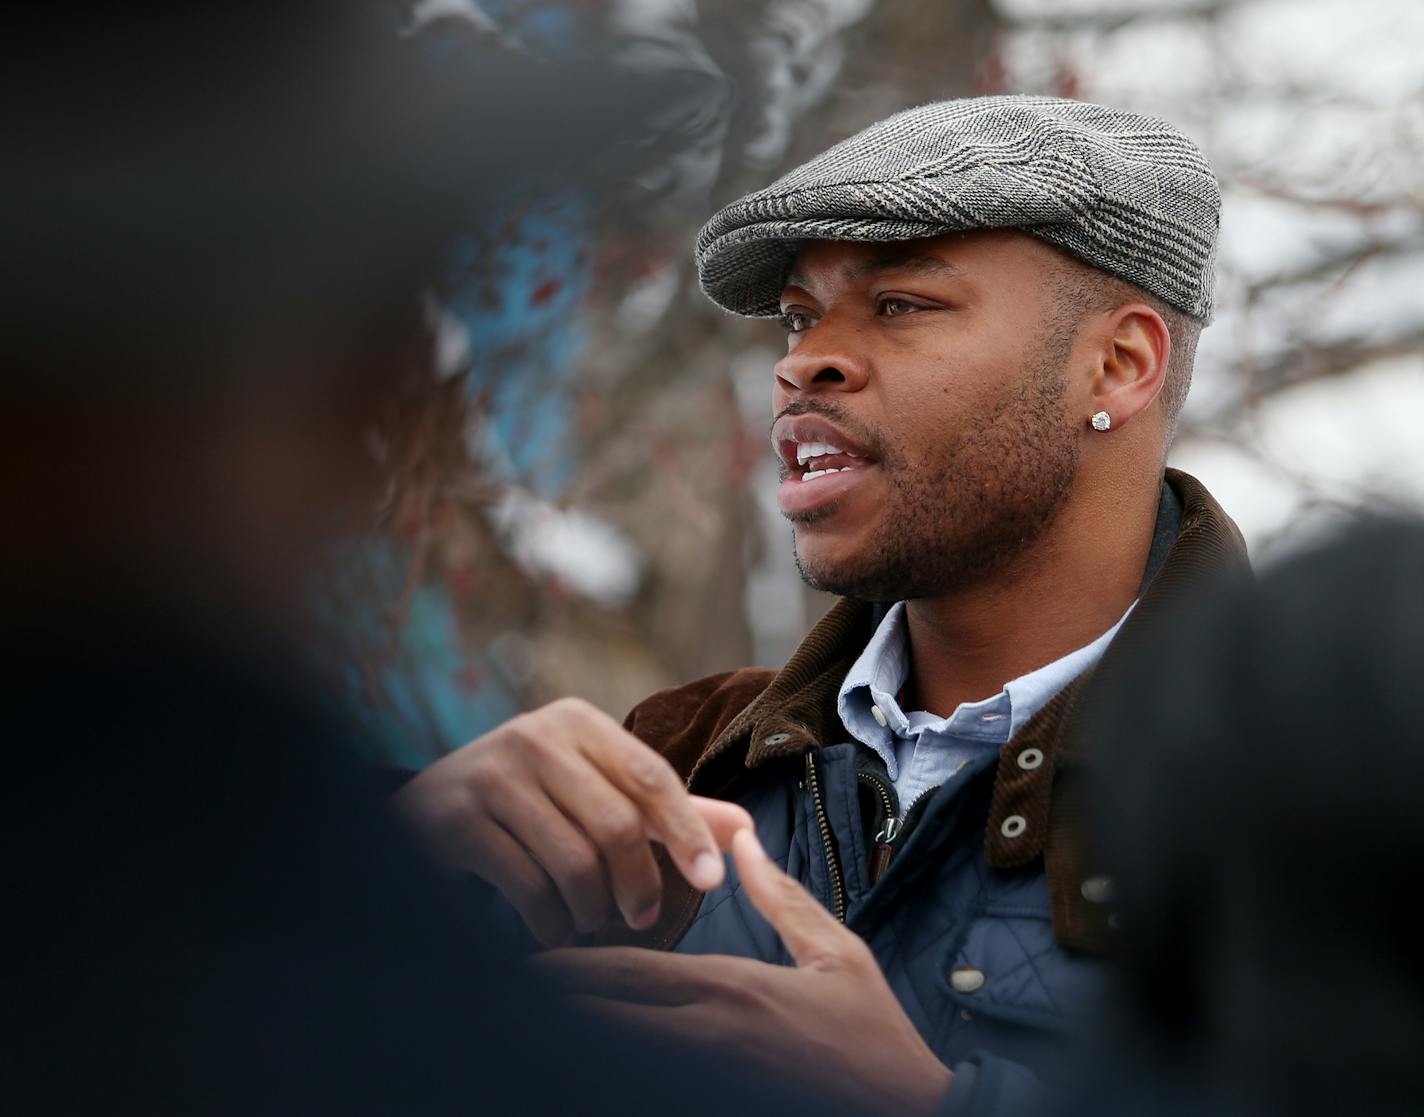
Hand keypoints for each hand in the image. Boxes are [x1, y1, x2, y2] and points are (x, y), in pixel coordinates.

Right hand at [394, 697, 751, 945]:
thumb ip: (668, 810)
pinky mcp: (454, 821)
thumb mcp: (597, 791)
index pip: (651, 776)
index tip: (714, 881)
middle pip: (618, 825)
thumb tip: (745, 830)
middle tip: (640, 919)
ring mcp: (489, 776)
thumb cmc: (534, 804)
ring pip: (574, 864)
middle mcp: (533, 737)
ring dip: (591, 911)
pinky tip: (552, 927)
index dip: (688, 831)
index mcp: (577, 721)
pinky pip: (527, 889)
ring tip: (588, 920)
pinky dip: (550, 923)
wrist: (424, 811)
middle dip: (638, 886)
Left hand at [537, 827, 953, 1115]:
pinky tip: (604, 1044)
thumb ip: (782, 898)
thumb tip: (742, 840)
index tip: (530, 957)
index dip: (570, 969)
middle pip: (608, 1015)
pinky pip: (653, 1076)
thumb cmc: (874, 1033)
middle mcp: (709, 1033)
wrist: (908, 1111)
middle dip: (557, 999)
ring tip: (546, 1006)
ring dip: (585, 1029)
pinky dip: (619, 1059)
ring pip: (620, 1051)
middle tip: (518, 980)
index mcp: (732, 989)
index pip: (627, 974)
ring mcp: (709, 1072)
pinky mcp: (716, 1094)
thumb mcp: (837, 953)